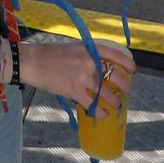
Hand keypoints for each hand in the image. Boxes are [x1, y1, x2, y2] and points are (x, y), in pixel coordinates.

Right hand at [20, 38, 135, 112]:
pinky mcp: (74, 91)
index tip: (132, 71)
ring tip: (116, 105)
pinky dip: (100, 112)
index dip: (128, 64)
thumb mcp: (72, 48)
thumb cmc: (48, 54)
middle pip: (115, 76)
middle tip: (126, 91)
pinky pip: (93, 105)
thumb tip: (98, 67)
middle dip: (124, 86)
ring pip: (107, 93)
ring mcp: (83, 77)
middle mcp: (89, 62)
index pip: (116, 56)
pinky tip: (103, 114)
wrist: (31, 61)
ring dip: (114, 101)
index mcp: (89, 49)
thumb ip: (87, 56)